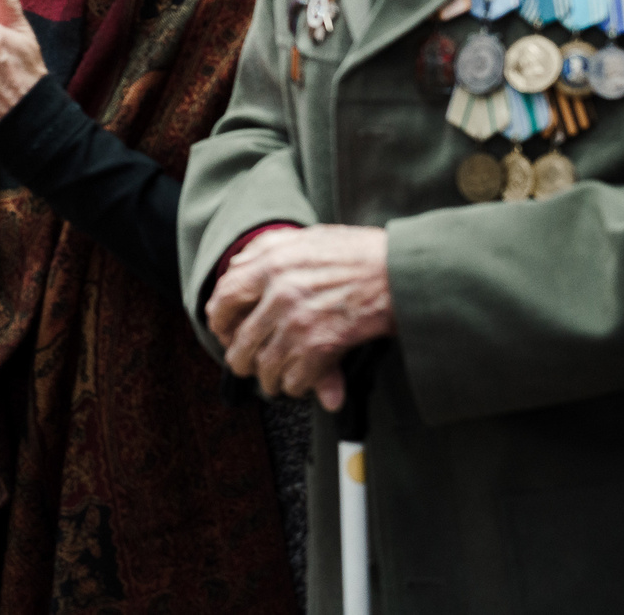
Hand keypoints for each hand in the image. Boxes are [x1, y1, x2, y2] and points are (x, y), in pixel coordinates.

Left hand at [206, 224, 394, 408]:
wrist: (403, 270)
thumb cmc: (360, 252)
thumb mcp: (307, 237)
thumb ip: (268, 250)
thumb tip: (237, 266)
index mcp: (270, 261)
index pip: (224, 296)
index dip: (220, 321)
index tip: (224, 332)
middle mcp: (278, 291)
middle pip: (239, 340)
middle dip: (241, 360)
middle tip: (247, 366)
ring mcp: (298, 320)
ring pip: (264, 366)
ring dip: (269, 379)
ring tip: (275, 380)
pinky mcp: (321, 346)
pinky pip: (293, 380)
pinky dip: (295, 387)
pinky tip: (302, 383)